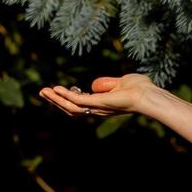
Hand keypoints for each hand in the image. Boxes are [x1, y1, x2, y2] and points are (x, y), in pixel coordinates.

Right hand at [40, 73, 164, 118]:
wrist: (148, 94)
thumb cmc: (139, 89)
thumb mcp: (119, 82)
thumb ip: (105, 84)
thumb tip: (93, 85)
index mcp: (101, 104)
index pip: (79, 104)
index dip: (67, 98)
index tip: (56, 90)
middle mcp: (97, 109)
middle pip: (71, 108)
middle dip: (56, 101)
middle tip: (43, 92)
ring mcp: (97, 107)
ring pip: (71, 107)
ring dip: (56, 100)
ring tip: (44, 92)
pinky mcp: (98, 103)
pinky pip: (77, 102)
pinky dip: (65, 96)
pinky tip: (56, 89)